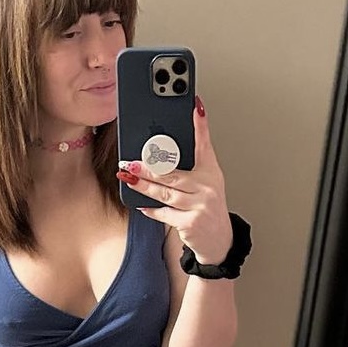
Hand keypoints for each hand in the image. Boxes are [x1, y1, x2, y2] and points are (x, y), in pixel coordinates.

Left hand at [117, 96, 232, 265]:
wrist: (219, 240)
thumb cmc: (206, 207)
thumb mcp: (204, 184)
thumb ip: (188, 168)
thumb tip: (158, 156)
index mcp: (211, 172)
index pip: (204, 144)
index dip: (200, 125)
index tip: (195, 106)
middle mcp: (208, 187)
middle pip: (173, 173)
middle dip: (149, 167)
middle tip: (131, 162)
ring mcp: (200, 205)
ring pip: (165, 193)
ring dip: (144, 185)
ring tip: (128, 178)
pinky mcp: (190, 223)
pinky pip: (164, 213)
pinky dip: (151, 209)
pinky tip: (140, 204)